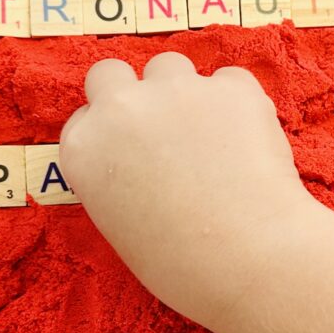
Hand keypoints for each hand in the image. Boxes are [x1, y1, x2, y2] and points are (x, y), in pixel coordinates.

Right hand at [59, 52, 315, 332]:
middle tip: (159, 129)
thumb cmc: (183, 266)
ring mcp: (175, 91)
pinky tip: (246, 141)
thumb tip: (142, 159)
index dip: (110, 135)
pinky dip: (235, 103)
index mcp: (84, 149)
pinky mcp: (229, 87)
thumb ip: (117, 177)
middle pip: (110, 73)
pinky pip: (228, 81)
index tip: (130, 154)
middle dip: (130, 93)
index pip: (84, 120)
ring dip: (182, 92)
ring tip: (210, 138)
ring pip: (169, 66)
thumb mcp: (120, 225)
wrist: (249, 259)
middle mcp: (120, 109)